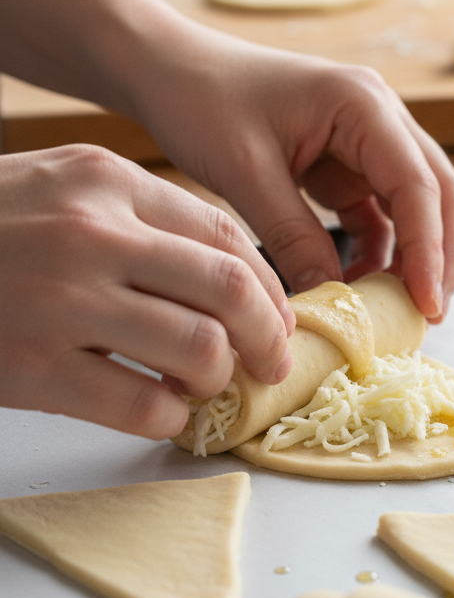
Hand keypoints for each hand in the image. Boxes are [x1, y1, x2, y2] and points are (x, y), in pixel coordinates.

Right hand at [0, 146, 293, 437]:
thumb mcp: (63, 189)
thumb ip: (143, 219)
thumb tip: (235, 279)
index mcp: (106, 181)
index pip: (228, 235)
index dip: (270, 287)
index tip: (278, 317)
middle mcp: (91, 233)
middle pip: (230, 290)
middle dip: (268, 335)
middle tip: (273, 362)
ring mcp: (60, 300)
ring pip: (199, 349)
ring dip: (219, 379)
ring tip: (204, 386)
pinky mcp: (31, 367)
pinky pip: (143, 404)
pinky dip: (170, 416)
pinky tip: (162, 410)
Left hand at [131, 30, 453, 322]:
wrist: (171, 70)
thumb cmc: (203, 100)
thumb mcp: (244, 172)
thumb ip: (292, 237)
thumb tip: (331, 302)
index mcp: (363, 105)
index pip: (418, 185)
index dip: (430, 249)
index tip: (428, 304)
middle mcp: (381, 118)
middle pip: (440, 194)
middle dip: (441, 256)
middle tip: (428, 314)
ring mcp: (370, 142)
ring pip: (419, 207)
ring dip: (417, 257)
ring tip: (399, 309)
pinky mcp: (351, 166)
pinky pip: (382, 215)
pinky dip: (380, 252)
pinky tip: (359, 285)